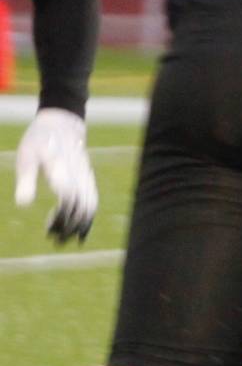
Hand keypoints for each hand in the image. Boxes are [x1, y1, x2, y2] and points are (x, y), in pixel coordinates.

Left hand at [13, 107, 95, 242]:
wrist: (63, 124)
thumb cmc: (39, 141)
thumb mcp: (26, 157)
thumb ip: (26, 180)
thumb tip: (23, 205)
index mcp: (63, 170)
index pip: (68, 199)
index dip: (62, 216)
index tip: (49, 228)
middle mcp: (79, 176)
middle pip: (81, 208)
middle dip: (70, 227)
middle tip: (55, 240)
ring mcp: (86, 178)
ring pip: (90, 207)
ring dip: (80, 225)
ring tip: (66, 239)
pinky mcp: (89, 181)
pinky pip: (93, 202)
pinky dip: (88, 218)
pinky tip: (78, 229)